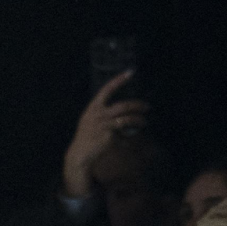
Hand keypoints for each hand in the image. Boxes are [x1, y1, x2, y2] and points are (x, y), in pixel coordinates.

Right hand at [61, 71, 148, 197]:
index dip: (119, 80)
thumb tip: (117, 109)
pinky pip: (124, 135)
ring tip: (144, 121)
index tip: (130, 72)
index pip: (107, 89)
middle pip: (123, 106)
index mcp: (93, 107)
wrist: (80, 153)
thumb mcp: (89, 119)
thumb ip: (101, 112)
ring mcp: (104, 126)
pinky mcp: (109, 137)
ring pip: (127, 119)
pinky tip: (129, 140)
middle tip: (147, 106)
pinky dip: (128, 137)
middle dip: (137, 105)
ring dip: (139, 120)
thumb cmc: (86, 135)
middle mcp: (98, 114)